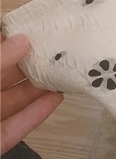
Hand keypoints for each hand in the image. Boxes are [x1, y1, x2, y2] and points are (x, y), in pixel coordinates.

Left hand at [1, 33, 62, 154]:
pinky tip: (57, 99)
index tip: (40, 30)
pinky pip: (16, 128)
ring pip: (14, 102)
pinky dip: (36, 114)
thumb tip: (24, 39)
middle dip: (32, 65)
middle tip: (61, 51)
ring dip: (39, 89)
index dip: (13, 42)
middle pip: (5, 77)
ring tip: (66, 73)